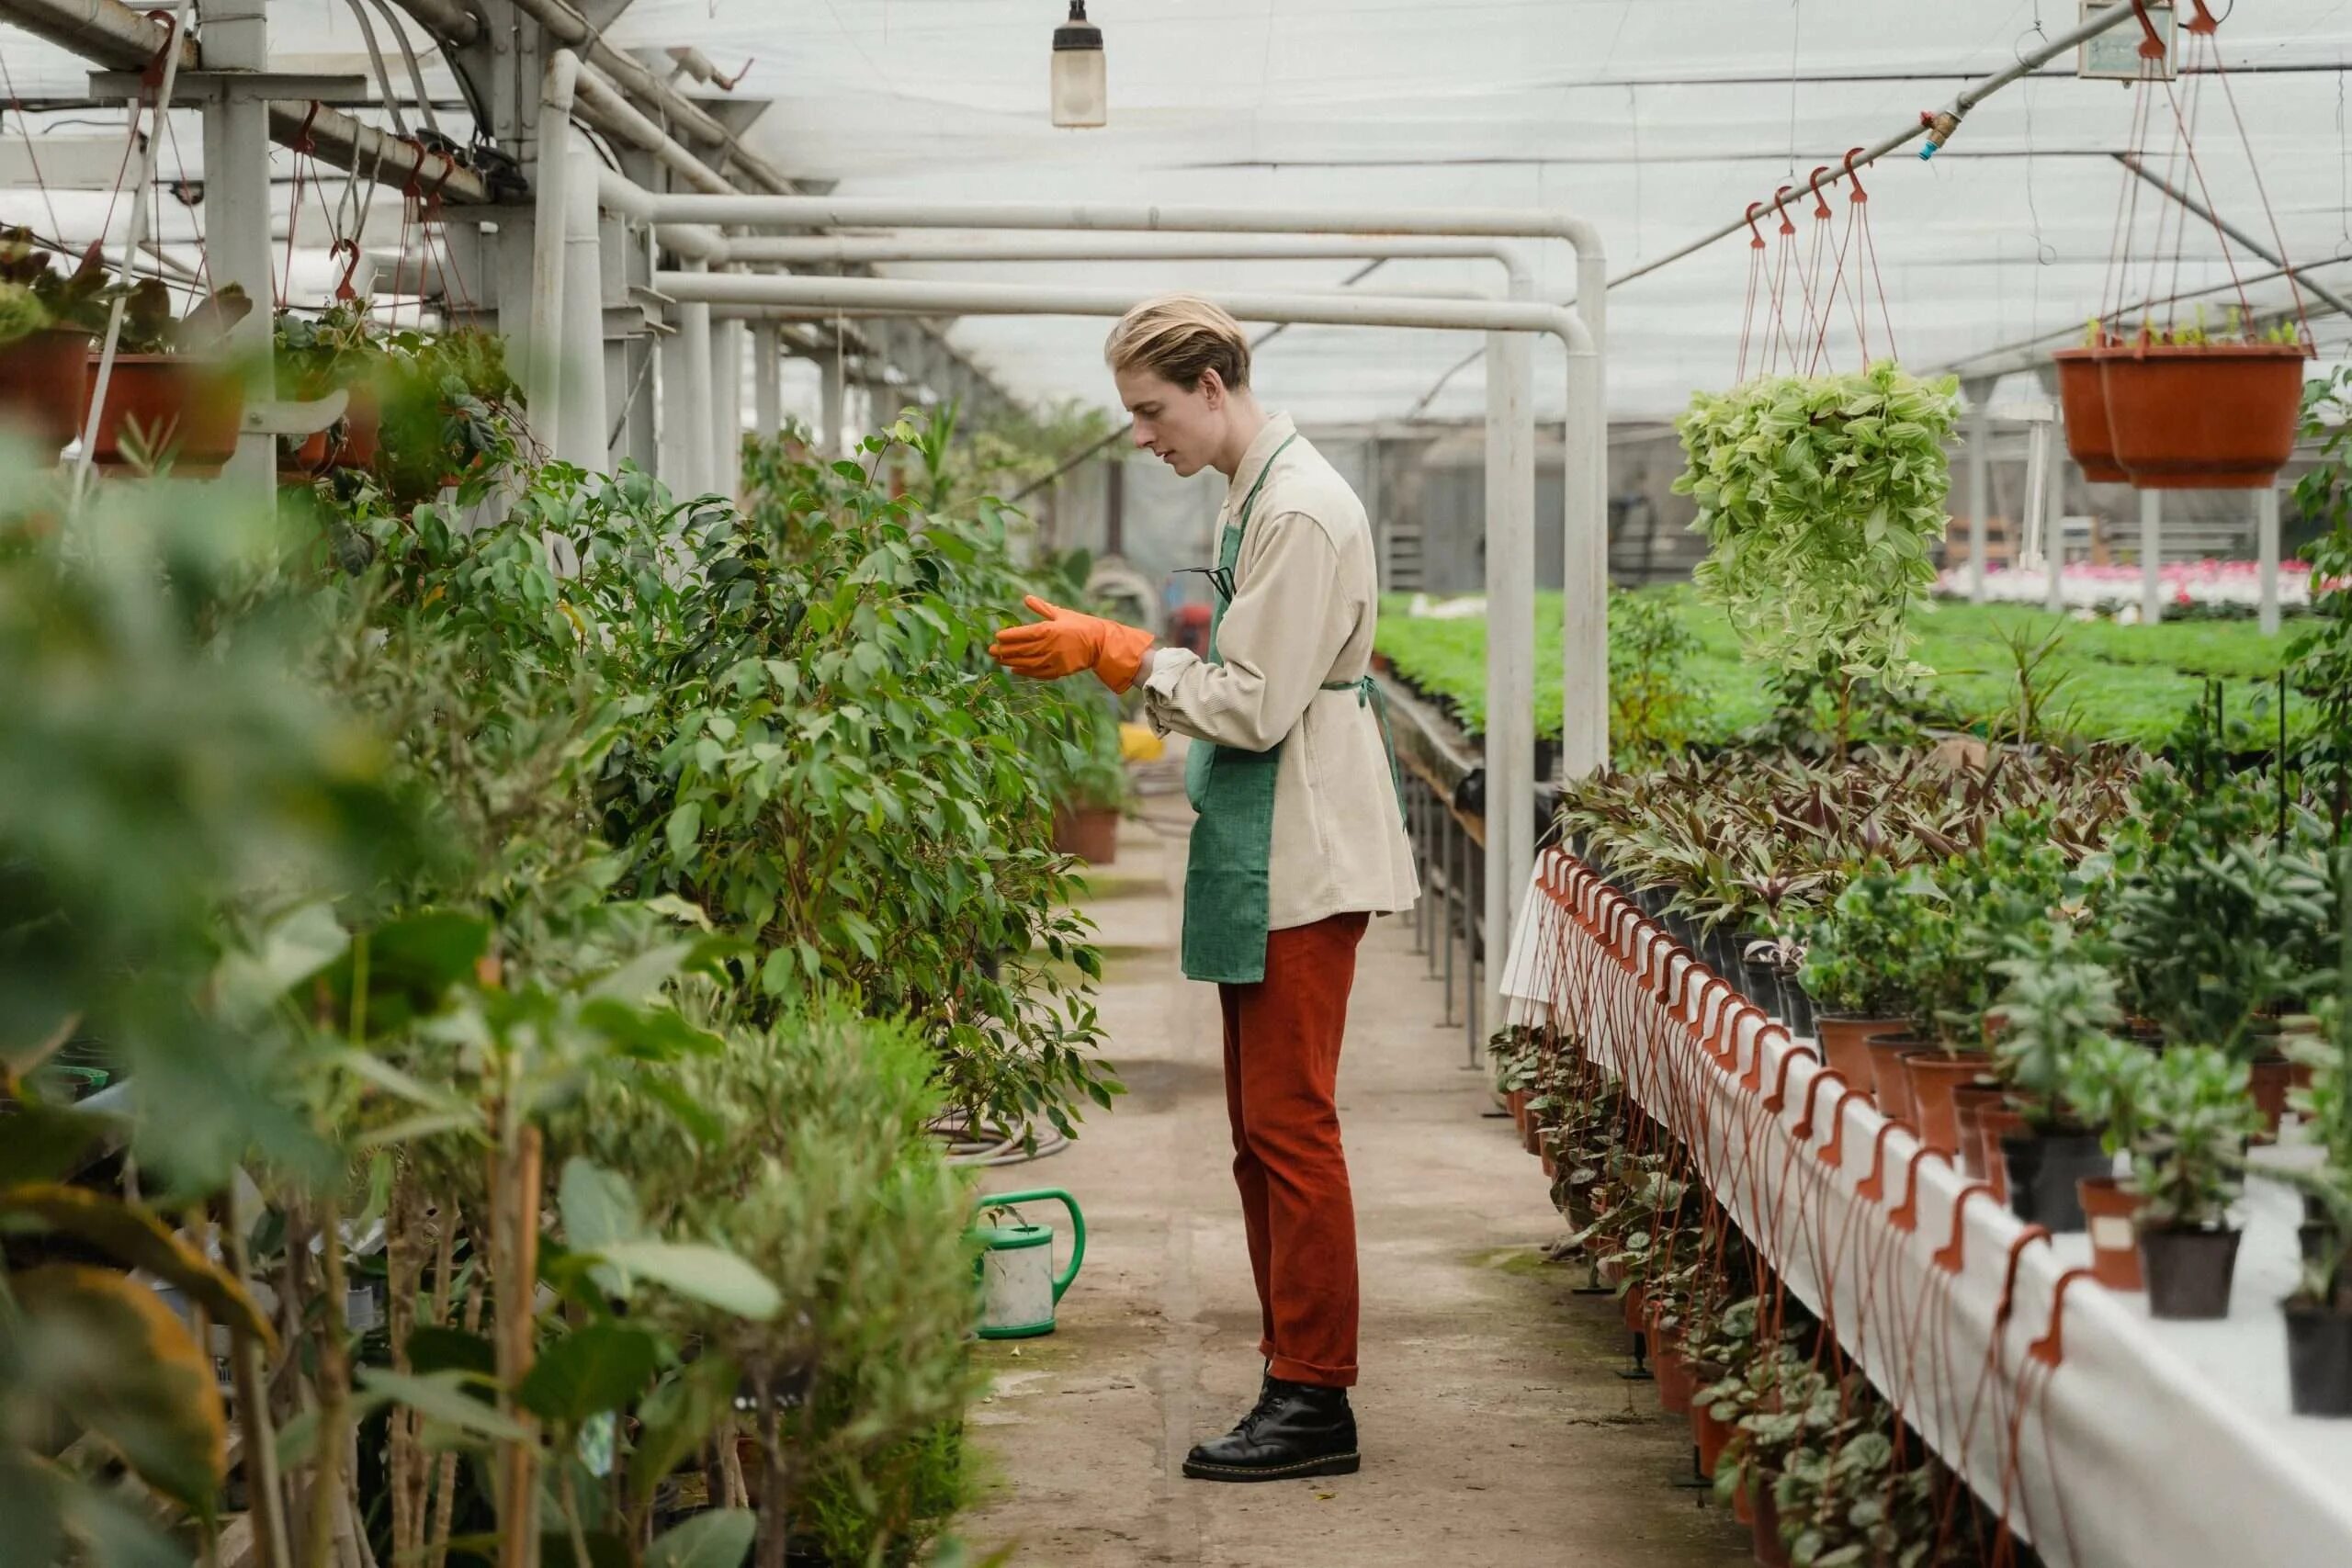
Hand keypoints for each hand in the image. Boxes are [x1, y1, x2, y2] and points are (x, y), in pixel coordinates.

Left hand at [989, 596, 1153, 692]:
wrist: (1100, 643)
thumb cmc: (1081, 625)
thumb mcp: (1061, 613)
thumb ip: (1042, 608)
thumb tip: (1026, 598)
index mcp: (1049, 629)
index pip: (1023, 633)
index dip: (1008, 636)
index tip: (997, 636)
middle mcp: (1049, 646)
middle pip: (1021, 650)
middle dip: (1004, 650)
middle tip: (991, 651)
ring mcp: (1053, 660)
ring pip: (1027, 663)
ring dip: (1011, 662)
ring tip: (999, 660)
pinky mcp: (1059, 671)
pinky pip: (1038, 673)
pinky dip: (1025, 672)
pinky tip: (1015, 670)